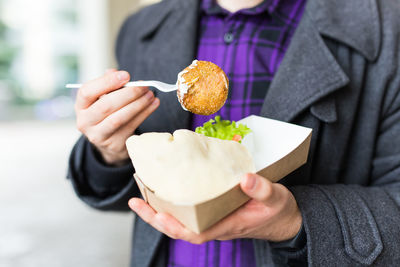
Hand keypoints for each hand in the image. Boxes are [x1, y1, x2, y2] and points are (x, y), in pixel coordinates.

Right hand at [75, 69, 159, 164]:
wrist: (109, 142)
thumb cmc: (107, 114)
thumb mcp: (103, 99)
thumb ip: (109, 85)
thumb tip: (118, 74)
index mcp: (81, 106)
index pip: (87, 92)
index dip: (107, 82)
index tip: (126, 75)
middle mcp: (85, 122)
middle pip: (106, 106)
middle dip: (128, 94)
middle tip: (144, 86)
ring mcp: (99, 136)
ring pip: (120, 118)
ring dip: (138, 104)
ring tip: (151, 95)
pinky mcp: (114, 144)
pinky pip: (131, 127)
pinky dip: (144, 114)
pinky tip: (153, 104)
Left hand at [129, 173, 301, 243]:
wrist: (284, 219)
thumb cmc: (278, 210)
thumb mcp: (275, 198)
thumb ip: (262, 188)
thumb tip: (245, 178)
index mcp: (227, 226)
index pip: (195, 233)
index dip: (174, 226)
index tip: (157, 214)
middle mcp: (215, 225)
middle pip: (180, 228)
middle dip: (156, 217)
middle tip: (136, 201)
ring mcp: (213, 220)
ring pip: (181, 220)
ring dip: (160, 210)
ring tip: (142, 194)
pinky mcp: (214, 212)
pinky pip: (188, 211)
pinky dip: (174, 203)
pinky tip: (165, 190)